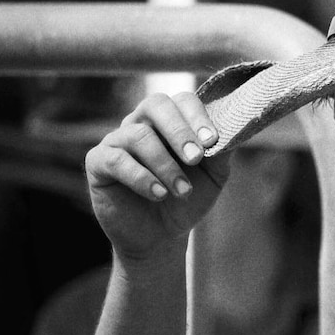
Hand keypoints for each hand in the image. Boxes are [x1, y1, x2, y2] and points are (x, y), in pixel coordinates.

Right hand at [85, 92, 230, 260]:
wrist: (161, 234)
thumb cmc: (187, 196)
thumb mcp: (213, 175)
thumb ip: (223, 150)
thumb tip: (236, 127)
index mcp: (172, 120)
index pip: (182, 100)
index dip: (197, 116)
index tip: (212, 141)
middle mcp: (143, 122)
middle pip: (156, 105)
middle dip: (179, 131)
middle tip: (196, 158)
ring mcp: (118, 140)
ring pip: (139, 135)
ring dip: (165, 164)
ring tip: (182, 190)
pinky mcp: (98, 162)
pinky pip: (116, 159)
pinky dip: (141, 177)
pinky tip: (158, 194)